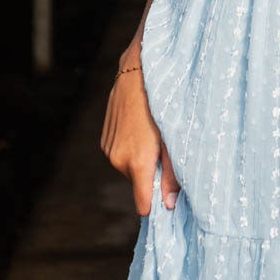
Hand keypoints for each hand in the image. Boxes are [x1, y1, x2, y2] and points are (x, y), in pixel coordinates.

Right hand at [100, 51, 180, 216]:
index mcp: (137, 163)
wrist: (139, 73)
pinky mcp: (104, 139)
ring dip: (141, 160)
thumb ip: (173, 175)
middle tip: (166, 152)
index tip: (168, 206)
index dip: (155, 205)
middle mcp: (117, 160)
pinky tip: (141, 129)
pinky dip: (131, 149)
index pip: (142, 203)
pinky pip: (120, 155)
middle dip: (151, 175)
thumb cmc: (163, 105)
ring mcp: (108, 149)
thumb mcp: (175, 141)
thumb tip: (170, 204)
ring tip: (153, 135)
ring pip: (129, 168)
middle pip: (138, 183)